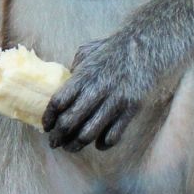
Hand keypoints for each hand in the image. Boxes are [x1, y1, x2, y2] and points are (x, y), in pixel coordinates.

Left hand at [42, 36, 142, 151]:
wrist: (147, 46)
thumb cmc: (113, 49)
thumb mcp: (87, 52)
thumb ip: (74, 70)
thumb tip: (66, 85)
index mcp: (83, 76)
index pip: (58, 102)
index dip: (49, 117)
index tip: (46, 126)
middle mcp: (97, 90)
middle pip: (70, 121)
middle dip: (58, 136)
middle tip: (54, 142)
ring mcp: (115, 101)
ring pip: (89, 133)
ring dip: (76, 144)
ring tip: (70, 147)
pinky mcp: (131, 109)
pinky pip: (114, 135)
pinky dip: (103, 144)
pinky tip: (98, 144)